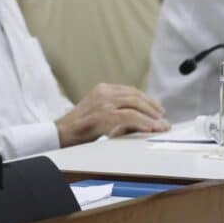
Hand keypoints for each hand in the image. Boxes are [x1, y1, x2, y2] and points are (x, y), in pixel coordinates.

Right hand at [55, 83, 169, 146]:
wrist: (60, 133)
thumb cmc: (80, 127)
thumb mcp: (100, 114)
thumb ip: (118, 113)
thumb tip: (142, 121)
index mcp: (103, 89)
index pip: (131, 91)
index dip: (147, 100)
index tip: (157, 110)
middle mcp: (104, 92)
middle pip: (135, 96)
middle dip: (152, 107)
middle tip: (163, 118)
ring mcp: (103, 102)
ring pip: (134, 105)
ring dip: (151, 116)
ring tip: (160, 125)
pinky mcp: (103, 115)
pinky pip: (128, 117)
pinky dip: (142, 122)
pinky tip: (150, 128)